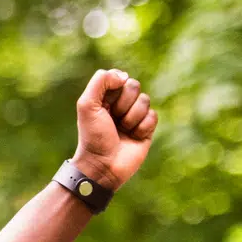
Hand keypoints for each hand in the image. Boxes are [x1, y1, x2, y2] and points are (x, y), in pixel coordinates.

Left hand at [72, 68, 157, 189]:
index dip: (115, 88)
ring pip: (145, 100)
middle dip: (124, 103)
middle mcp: (120, 105)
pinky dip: (142, 127)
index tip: (106, 103)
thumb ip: (100, 82)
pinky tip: (133, 137)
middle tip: (114, 119)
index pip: (120, 78)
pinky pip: (153, 116)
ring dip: (132, 117)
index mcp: (105, 97)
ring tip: (122, 130)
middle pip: (134, 86)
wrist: (103, 165)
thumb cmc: (93, 136)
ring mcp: (134, 116)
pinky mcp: (146, 129)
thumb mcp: (87, 105)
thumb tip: (123, 76)